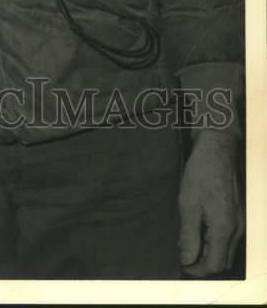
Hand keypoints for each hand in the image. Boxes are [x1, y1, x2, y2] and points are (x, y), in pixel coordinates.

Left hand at [178, 129, 243, 275]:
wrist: (217, 150)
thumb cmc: (200, 174)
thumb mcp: (188, 204)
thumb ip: (189, 235)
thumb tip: (186, 260)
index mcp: (224, 229)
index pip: (214, 265)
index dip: (197, 270)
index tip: (181, 265)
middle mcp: (236, 229)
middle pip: (223, 261)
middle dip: (204, 264)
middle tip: (184, 256)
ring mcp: (239, 222)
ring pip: (226, 250)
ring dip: (209, 253)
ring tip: (189, 243)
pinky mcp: (237, 215)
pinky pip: (228, 238)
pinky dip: (214, 242)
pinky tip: (199, 231)